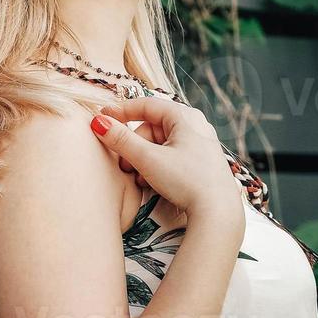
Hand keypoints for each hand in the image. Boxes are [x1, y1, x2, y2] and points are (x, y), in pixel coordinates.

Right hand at [89, 96, 242, 222]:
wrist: (218, 212)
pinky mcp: (201, 161)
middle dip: (134, 145)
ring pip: (160, 143)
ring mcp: (199, 143)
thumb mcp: (149, 159)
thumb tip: (99, 123)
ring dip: (143, 159)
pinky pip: (171, 155)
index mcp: (184, 116)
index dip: (121, 111)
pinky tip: (152, 182)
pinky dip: (157, 165)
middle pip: (151, 127)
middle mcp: (195, 125)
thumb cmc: (187, 181)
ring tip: (139, 178)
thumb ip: (122, 140)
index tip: (101, 118)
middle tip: (123, 165)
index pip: (146, 105)